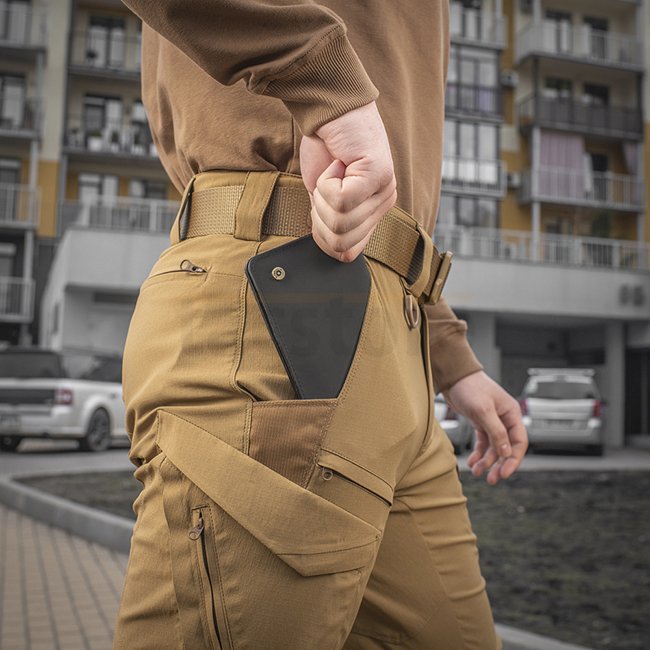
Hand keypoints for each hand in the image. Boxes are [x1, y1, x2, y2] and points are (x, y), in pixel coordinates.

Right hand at [300, 102, 396, 261]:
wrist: (327, 112)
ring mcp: (384, 190)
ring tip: (332, 173)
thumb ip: (331, 223)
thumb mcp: (323, 198)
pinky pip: (341, 200)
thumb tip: (331, 250)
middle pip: (341, 242)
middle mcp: (384, 203)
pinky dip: (326, 182)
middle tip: (325, 186)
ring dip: (322, 198)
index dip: (324, 238)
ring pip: (341, 223)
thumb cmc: (324, 151)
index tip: (320, 210)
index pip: (346, 255)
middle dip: (320, 217)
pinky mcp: (378, 175)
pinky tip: (337, 164)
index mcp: (372, 212)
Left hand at [443, 371, 527, 484]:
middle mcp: (505, 419)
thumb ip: (496, 431)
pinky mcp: (480, 423)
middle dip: (499, 464)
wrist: (453, 377)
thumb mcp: (483, 410)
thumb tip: (507, 452)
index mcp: (512, 414)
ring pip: (494, 448)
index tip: (504, 473)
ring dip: (487, 461)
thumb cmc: (470, 387)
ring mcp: (492, 422)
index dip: (513, 460)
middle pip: (507, 448)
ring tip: (477, 472)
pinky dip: (478, 453)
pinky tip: (472, 462)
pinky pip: (483, 443)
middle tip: (492, 479)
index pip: (519, 442)